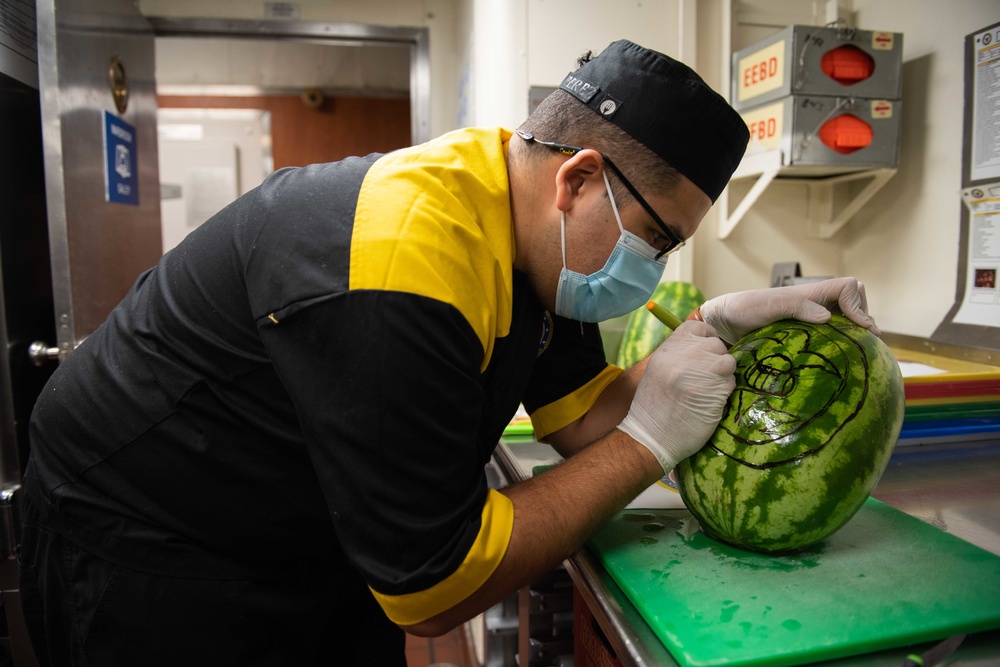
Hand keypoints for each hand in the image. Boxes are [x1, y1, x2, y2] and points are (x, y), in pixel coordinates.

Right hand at [618, 321, 736, 472]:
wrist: (650, 437)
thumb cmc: (654, 405)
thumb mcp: (659, 370)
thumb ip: (679, 354)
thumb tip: (706, 344)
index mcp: (668, 349)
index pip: (698, 327)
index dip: (706, 338)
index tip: (704, 352)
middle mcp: (684, 357)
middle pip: (716, 345)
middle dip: (715, 360)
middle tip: (704, 378)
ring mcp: (701, 373)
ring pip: (728, 362)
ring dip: (723, 376)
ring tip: (708, 389)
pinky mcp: (715, 392)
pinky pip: (731, 382)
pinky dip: (724, 392)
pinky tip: (709, 402)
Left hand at [698, 277, 878, 343]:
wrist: (723, 323)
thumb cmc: (743, 309)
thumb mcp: (768, 306)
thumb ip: (796, 307)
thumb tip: (828, 317)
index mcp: (810, 294)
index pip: (849, 287)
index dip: (859, 305)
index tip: (859, 328)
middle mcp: (815, 304)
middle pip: (854, 302)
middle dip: (863, 319)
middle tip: (864, 343)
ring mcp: (810, 319)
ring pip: (845, 319)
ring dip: (854, 332)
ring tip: (857, 354)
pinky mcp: (803, 334)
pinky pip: (830, 335)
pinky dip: (840, 343)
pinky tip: (838, 360)